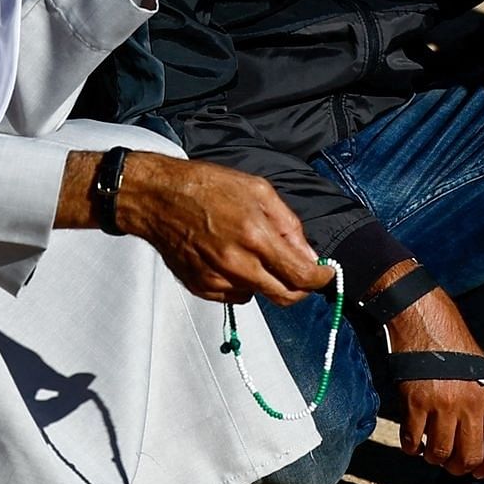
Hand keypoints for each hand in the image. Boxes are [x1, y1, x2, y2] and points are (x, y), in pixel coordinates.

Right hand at [95, 151, 330, 304]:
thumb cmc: (206, 186)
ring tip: (252, 252)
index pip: (301, 276)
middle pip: (285, 297)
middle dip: (300, 287)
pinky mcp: (201, 287)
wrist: (158, 198)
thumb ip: (288, 224)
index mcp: (255, 235)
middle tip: (299, 271)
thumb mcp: (257, 189)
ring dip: (267, 280)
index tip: (325, 274)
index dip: (320, 279)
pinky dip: (241, 283)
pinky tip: (230, 257)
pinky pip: (234, 295)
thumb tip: (308, 253)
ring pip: (259, 295)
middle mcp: (237, 264)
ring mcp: (217, 279)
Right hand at [381, 280, 483, 477]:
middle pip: (469, 455)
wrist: (423, 318)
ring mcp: (442, 404)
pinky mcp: (415, 402)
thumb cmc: (453, 343)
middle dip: (459, 468)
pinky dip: (411, 447)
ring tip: (431, 452)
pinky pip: (413, 439)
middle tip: (451, 465)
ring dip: (434, 458)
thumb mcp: (482, 370)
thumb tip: (482, 438)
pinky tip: (412, 443)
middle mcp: (469, 403)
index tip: (479, 473)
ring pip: (440, 452)